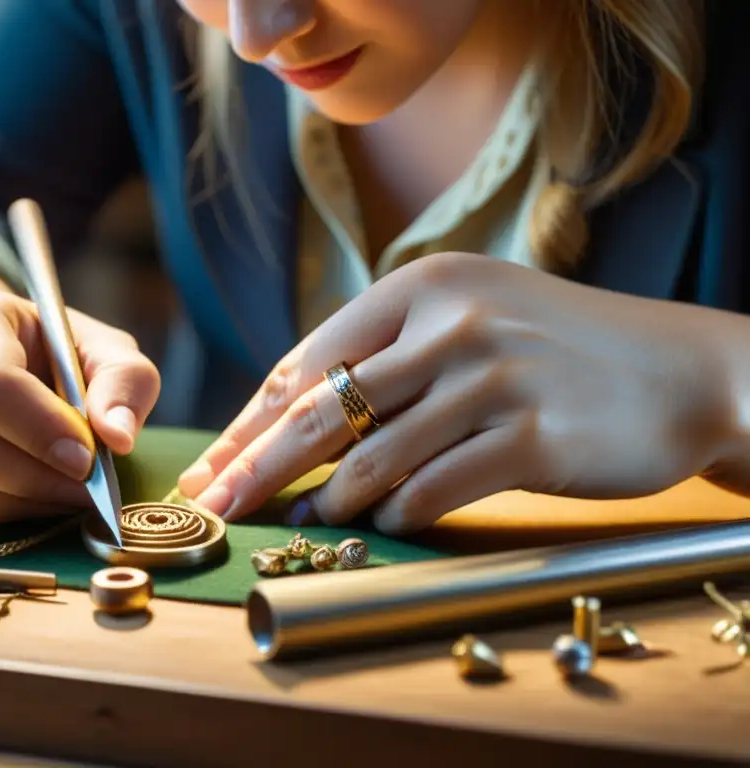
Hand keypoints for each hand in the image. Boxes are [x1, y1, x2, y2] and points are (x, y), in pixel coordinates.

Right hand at [0, 289, 159, 527]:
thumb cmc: (50, 352)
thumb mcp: (101, 347)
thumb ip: (124, 381)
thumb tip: (118, 437)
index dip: (41, 429)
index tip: (88, 457)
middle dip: (41, 475)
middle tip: (90, 484)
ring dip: (30, 503)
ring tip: (70, 489)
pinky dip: (9, 514)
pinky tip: (36, 491)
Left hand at [177, 252, 730, 533]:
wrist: (683, 370)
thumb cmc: (560, 350)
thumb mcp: (470, 319)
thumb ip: (389, 356)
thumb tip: (295, 419)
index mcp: (423, 285)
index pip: (309, 363)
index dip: (249, 421)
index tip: (211, 465)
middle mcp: (450, 322)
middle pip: (321, 412)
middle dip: (254, 468)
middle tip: (212, 508)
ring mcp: (492, 377)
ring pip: (373, 458)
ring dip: (330, 500)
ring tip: (308, 521)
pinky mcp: (532, 435)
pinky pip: (435, 490)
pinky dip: (399, 515)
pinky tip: (387, 523)